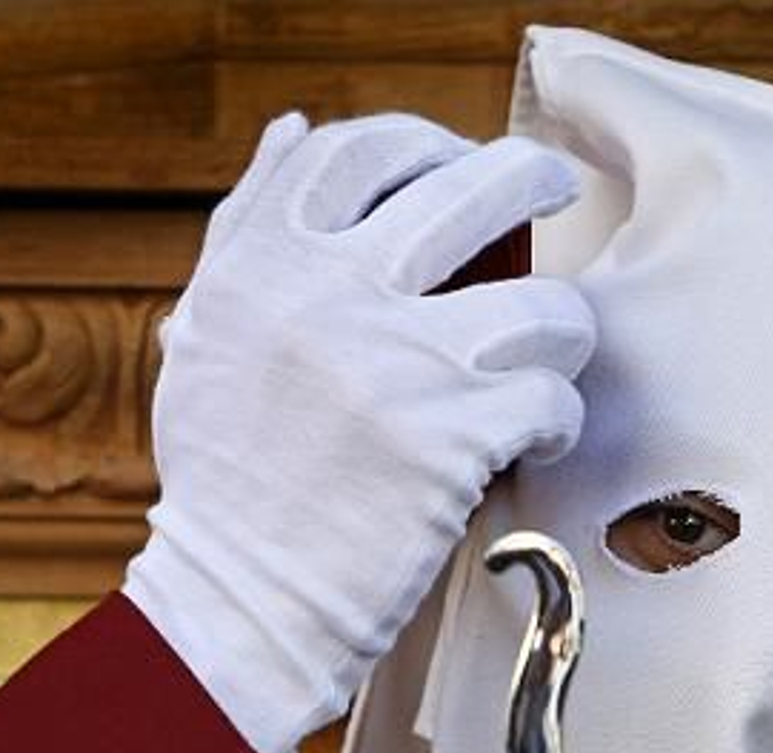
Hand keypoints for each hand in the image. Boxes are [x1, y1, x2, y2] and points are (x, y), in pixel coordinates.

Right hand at [124, 112, 595, 752]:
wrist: (240, 604)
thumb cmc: (231, 478)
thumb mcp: (210, 334)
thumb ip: (248, 229)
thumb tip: (293, 127)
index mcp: (261, 265)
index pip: (360, 150)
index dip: (425, 142)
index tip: (456, 162)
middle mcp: (328, 296)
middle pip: (472, 188)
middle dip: (532, 176)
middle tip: (553, 186)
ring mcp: (397, 366)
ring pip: (544, 305)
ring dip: (562, 331)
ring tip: (544, 359)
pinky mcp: (451, 442)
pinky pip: (553, 400)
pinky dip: (557, 422)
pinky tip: (533, 439)